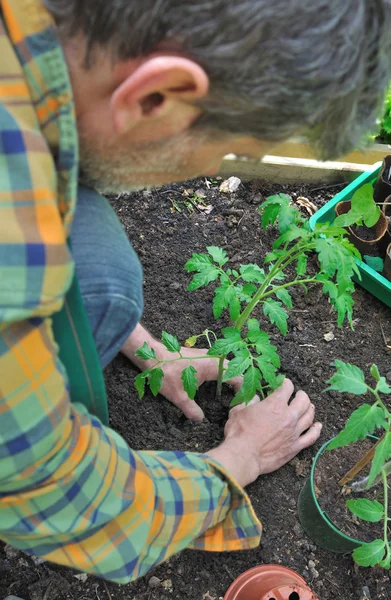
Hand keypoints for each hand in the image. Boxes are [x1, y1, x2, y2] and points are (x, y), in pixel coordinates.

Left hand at [122, 323, 240, 420]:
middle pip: (234, 371)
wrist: (152, 355)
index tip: (240, 403)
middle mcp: (213, 358)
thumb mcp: (179, 396)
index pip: (237, 377)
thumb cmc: (166, 373)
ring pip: (226, 367)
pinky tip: (216, 386)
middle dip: (239, 385)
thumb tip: (200, 420)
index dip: (242, 391)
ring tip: (231, 395)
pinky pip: (217, 364)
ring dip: (230, 379)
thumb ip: (191, 410)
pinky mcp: (201, 355)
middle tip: (238, 401)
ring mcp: (207, 355)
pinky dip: (221, 374)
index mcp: (213, 366)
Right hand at [207, 378, 321, 486]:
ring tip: (308, 406)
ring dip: (310, 408)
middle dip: (301, 394)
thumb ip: (250, 400)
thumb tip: (256, 397)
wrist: (244, 455)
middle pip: (303, 400)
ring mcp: (294, 432)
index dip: (285, 383)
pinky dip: (316, 430)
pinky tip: (318, 426)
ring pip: (310, 416)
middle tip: (298, 394)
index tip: (283, 384)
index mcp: (275, 404)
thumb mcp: (239, 409)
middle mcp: (288, 416)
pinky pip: (311, 437)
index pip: (287, 387)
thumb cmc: (239, 432)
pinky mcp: (295, 446)